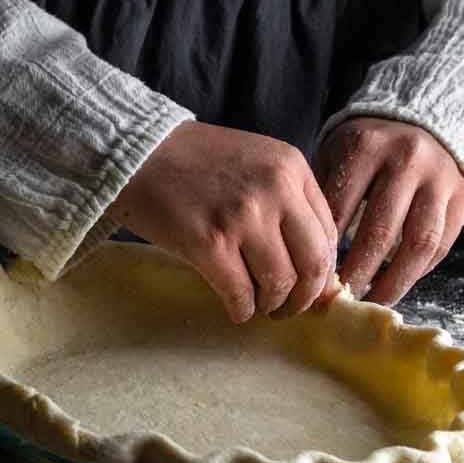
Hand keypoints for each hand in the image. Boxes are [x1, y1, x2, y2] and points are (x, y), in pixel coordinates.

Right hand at [109, 120, 338, 322]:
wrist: (135, 152)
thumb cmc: (192, 161)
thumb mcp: (254, 164)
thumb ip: (287, 205)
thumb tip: (317, 275)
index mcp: (291, 167)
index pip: (328, 234)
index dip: (321, 271)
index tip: (308, 288)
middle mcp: (275, 189)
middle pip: (313, 264)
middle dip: (304, 298)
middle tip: (289, 309)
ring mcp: (242, 216)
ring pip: (278, 283)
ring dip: (271, 305)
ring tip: (258, 306)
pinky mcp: (208, 242)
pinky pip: (240, 293)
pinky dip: (242, 310)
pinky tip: (236, 309)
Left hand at [315, 117, 463, 303]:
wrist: (418, 123)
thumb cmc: (365, 150)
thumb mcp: (335, 156)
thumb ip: (321, 196)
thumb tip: (306, 258)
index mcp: (366, 147)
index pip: (341, 210)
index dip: (326, 250)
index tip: (313, 279)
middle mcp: (407, 159)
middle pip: (380, 230)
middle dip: (359, 272)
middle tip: (341, 299)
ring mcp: (439, 177)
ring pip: (419, 242)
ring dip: (395, 280)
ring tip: (373, 300)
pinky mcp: (462, 195)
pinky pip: (442, 243)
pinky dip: (420, 270)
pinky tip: (398, 283)